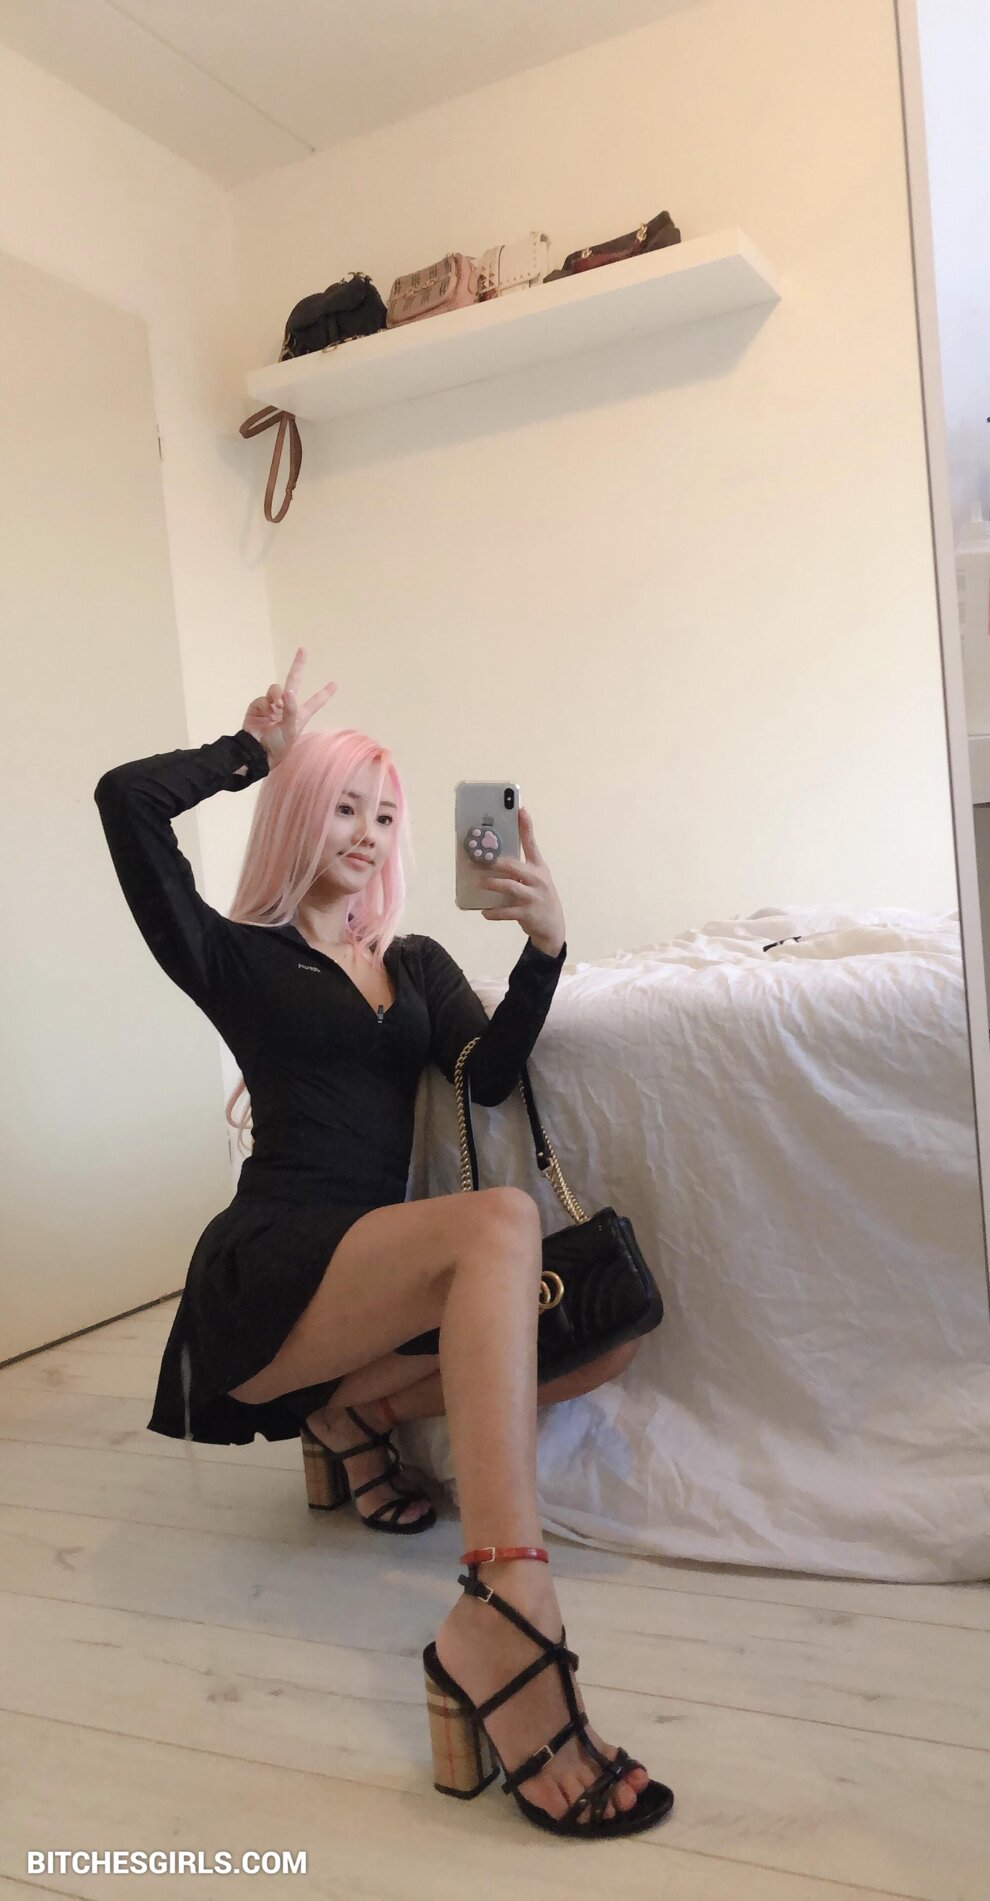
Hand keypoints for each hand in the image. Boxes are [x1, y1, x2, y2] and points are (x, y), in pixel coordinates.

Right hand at [241, 646, 337, 766]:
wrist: (256, 751)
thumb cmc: (278, 745)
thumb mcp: (291, 730)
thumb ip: (291, 710)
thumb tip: (288, 692)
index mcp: (300, 715)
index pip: (315, 702)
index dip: (324, 693)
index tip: (335, 684)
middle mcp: (287, 707)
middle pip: (294, 681)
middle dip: (298, 665)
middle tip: (303, 649)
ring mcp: (272, 705)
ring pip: (277, 689)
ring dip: (277, 695)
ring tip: (276, 707)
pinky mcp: (258, 706)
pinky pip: (264, 698)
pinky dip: (265, 704)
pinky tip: (266, 712)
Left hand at [480, 808, 565, 956]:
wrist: (553, 927)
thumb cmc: (539, 898)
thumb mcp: (536, 880)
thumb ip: (520, 869)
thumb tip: (494, 859)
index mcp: (539, 868)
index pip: (532, 844)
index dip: (526, 827)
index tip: (520, 810)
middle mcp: (538, 880)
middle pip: (515, 866)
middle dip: (495, 862)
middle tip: (479, 860)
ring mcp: (534, 897)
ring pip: (509, 887)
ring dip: (492, 884)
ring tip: (479, 883)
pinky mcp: (528, 914)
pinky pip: (506, 912)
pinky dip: (493, 912)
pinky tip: (484, 912)